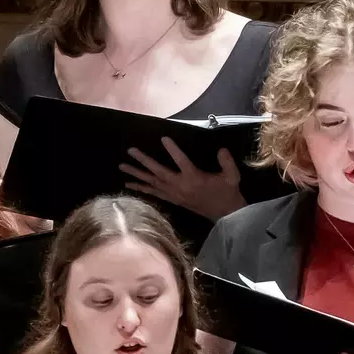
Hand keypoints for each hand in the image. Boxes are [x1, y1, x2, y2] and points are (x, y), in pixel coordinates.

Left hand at [121, 138, 246, 220]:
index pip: (182, 161)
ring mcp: (174, 194)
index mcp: (194, 178)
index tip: (164, 138)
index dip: (173, 150)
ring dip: (136, 174)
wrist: (224, 214)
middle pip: (158, 171)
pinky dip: (141, 188)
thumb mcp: (232, 177)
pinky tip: (129, 184)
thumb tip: (221, 149)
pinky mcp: (172, 199)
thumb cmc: (228, 193)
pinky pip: (153, 193)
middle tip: (130, 150)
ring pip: (152, 182)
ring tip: (122, 166)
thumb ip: (227, 162)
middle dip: (144, 160)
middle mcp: (180, 186)